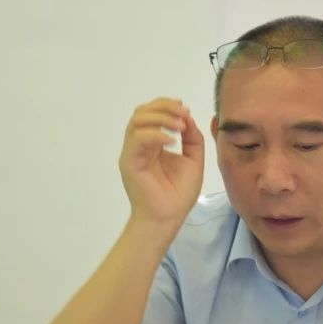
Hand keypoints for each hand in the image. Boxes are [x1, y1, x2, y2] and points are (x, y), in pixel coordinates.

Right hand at [119, 97, 204, 225]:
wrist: (168, 217)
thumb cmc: (179, 194)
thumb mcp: (193, 161)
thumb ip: (193, 139)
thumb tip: (188, 118)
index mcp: (153, 144)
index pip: (152, 114)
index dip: (166, 106)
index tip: (184, 108)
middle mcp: (139, 145)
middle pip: (141, 112)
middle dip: (163, 107)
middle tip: (182, 112)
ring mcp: (132, 153)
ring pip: (137, 121)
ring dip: (160, 117)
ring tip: (179, 126)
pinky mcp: (129, 162)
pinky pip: (137, 139)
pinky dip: (155, 135)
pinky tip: (172, 141)